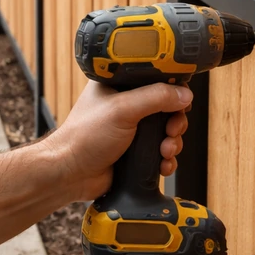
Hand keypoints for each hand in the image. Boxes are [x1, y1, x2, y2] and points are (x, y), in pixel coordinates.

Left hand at [45, 81, 191, 201]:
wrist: (71, 174)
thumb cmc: (84, 137)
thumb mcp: (122, 109)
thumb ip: (155, 97)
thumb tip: (184, 95)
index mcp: (119, 86)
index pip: (155, 79)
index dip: (172, 90)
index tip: (180, 101)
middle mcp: (127, 106)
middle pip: (167, 108)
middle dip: (175, 122)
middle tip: (172, 130)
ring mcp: (132, 130)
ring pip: (166, 132)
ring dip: (172, 143)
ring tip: (165, 151)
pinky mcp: (135, 152)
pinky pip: (160, 153)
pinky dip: (166, 159)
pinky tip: (162, 164)